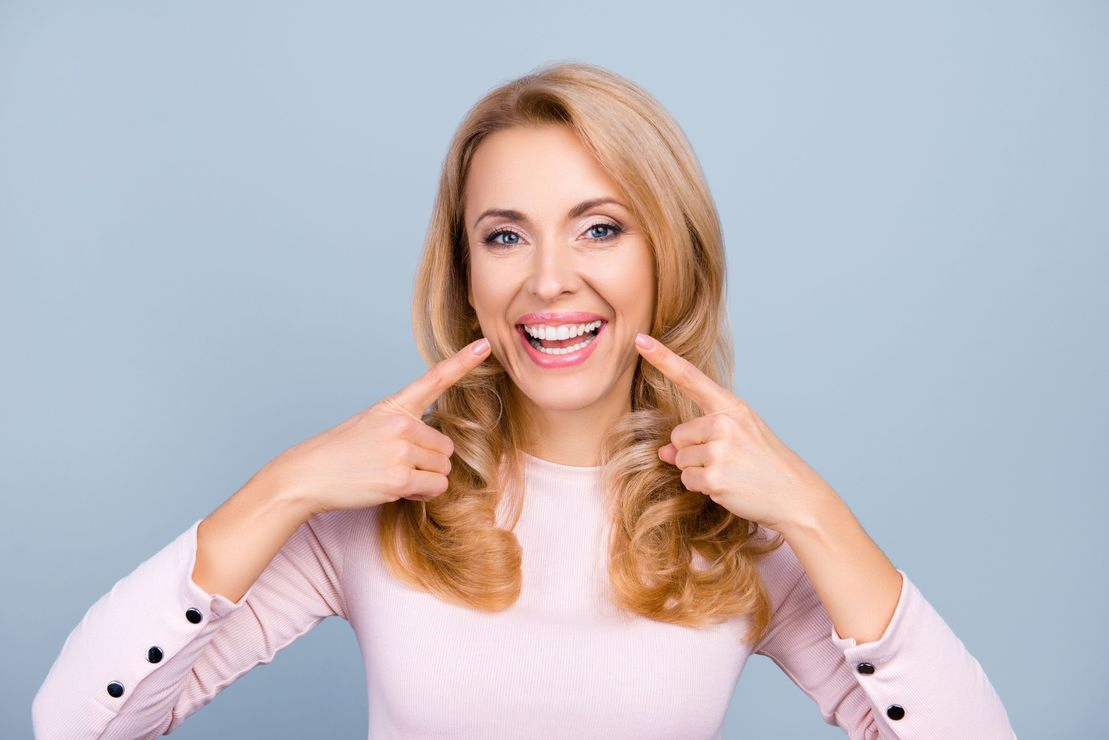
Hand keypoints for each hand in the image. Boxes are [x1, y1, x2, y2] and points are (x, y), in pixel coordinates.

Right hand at [264, 338, 491, 514]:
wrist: (307, 475)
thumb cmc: (339, 453)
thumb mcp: (371, 424)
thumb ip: (405, 429)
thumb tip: (438, 451)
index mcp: (395, 406)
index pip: (435, 378)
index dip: (463, 361)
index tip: (485, 345)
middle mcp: (402, 423)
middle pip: (446, 446)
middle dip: (430, 462)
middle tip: (399, 467)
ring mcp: (401, 449)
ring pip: (443, 468)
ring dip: (426, 479)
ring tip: (393, 477)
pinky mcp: (400, 477)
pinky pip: (435, 487)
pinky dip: (423, 494)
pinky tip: (398, 490)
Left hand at [634, 333, 837, 533]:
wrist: (794, 494)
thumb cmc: (765, 463)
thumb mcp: (739, 437)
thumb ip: (701, 436)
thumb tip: (663, 452)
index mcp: (731, 407)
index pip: (690, 378)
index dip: (663, 358)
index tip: (641, 340)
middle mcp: (725, 424)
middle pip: (678, 435)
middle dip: (692, 452)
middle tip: (727, 461)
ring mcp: (720, 451)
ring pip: (680, 460)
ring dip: (698, 471)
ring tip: (731, 473)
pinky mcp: (715, 477)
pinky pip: (687, 480)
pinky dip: (701, 488)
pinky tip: (727, 486)